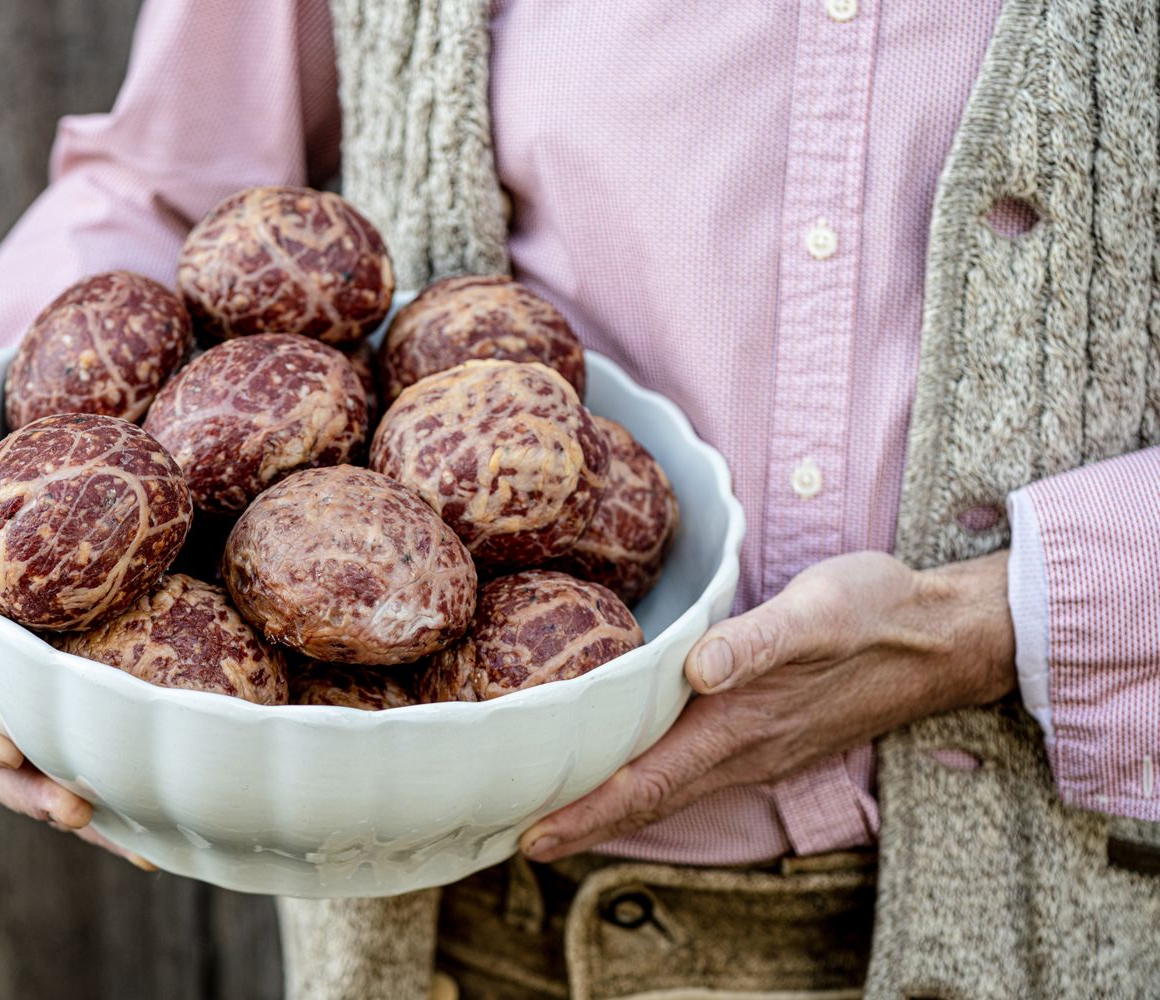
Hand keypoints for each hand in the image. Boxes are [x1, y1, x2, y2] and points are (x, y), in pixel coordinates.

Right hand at [0, 510, 155, 870]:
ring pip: (38, 789)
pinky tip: (152, 843)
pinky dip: (111, 818)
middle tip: (72, 809)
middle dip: (31, 793)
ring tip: (127, 836)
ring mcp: (7, 748)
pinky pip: (76, 787)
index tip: (1, 750)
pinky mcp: (47, 754)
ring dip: (78, 813)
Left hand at [520, 550, 1015, 861]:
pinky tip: (628, 770)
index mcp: (740, 725)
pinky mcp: (767, 733)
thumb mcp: (817, 611)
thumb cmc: (874, 613)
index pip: (648, 784)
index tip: (533, 837)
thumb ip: (756, 642)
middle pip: (648, 801)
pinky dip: (647, 784)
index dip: (588, 813)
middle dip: (583, 824)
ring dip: (611, 809)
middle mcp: (743, 750)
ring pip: (669, 791)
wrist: (940, 634)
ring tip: (554, 812)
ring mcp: (757, 748)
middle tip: (518, 836)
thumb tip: (698, 669)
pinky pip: (692, 773)